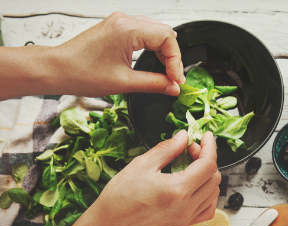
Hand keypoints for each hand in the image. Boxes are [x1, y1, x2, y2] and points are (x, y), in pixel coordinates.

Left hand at [54, 12, 183, 96]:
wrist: (57, 69)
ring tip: (167, 74)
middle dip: (172, 57)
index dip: (176, 60)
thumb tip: (173, 88)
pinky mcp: (117, 29)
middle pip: (163, 33)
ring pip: (155, 33)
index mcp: (127, 29)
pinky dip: (152, 49)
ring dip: (163, 53)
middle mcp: (125, 21)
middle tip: (174, 79)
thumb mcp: (124, 83)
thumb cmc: (82, 73)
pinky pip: (144, 35)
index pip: (167, 38)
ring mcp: (120, 23)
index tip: (176, 79)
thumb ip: (154, 84)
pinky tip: (155, 64)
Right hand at [84, 130, 220, 225]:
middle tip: (189, 150)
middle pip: (214, 178)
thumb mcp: (142, 164)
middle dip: (206, 159)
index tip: (205, 136)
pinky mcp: (183, 224)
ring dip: (207, 176)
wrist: (110, 225)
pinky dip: (208, 195)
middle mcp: (187, 206)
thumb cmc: (120, 197)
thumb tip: (184, 137)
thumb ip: (167, 148)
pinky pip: (207, 209)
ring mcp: (186, 217)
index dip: (209, 147)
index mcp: (178, 190)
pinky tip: (195, 186)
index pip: (208, 165)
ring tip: (190, 166)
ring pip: (214, 193)